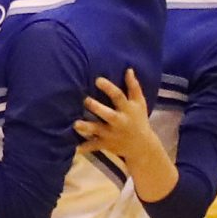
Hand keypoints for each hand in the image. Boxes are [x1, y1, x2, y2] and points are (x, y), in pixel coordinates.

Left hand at [74, 70, 175, 200]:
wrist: (142, 146)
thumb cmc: (138, 119)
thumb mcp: (140, 103)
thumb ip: (134, 87)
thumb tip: (129, 69)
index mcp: (127, 109)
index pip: (119, 97)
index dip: (109, 88)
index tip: (97, 80)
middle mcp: (119, 121)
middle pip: (108, 114)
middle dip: (96, 108)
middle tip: (85, 100)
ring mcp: (112, 134)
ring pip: (98, 130)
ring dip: (86, 127)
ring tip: (75, 124)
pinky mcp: (106, 144)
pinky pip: (94, 146)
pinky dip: (85, 147)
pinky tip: (74, 148)